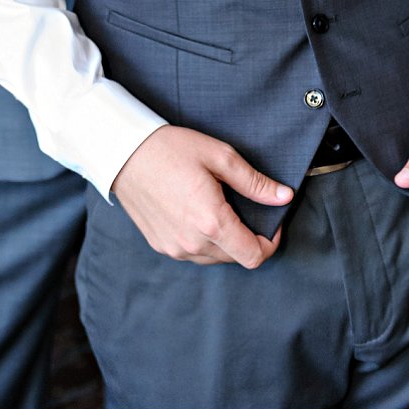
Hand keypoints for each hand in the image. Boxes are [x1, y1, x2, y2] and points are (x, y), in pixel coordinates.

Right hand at [110, 125, 292, 266]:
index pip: (253, 256)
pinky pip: (193, 253)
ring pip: (214, 258)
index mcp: (211, 222)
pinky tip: (201, 213)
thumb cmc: (173, 150)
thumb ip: (255, 183)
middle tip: (248, 209)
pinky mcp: (160, 245)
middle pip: (236, 258)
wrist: (124, 153)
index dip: (270, 243)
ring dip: (227, 241)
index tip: (273, 223)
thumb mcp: (221, 157)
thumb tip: (285, 197)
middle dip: (249, 239)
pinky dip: (205, 241)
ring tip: (223, 208)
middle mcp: (192, 243)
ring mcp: (173, 248)